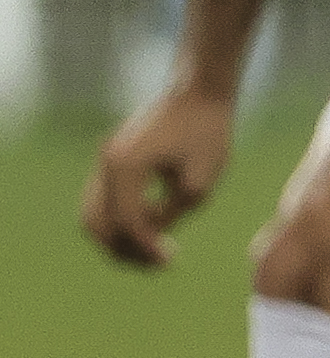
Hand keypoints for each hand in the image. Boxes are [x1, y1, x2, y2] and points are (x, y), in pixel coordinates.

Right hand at [82, 85, 233, 269]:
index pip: (125, 220)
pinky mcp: (113, 161)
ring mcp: (105, 161)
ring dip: (119, 238)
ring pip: (94, 215)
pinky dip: (120, 221)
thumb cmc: (207, 132)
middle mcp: (106, 164)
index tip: (168, 262)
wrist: (199, 93)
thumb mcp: (200, 181)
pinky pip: (104, 201)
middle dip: (124, 250)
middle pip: (97, 224)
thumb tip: (152, 237)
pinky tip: (152, 229)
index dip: (144, 246)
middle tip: (158, 264)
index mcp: (124, 166)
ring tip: (154, 252)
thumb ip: (172, 212)